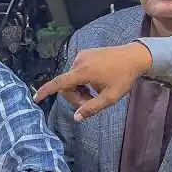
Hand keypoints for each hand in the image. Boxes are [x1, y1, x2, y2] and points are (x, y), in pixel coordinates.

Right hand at [34, 41, 152, 121]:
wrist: (136, 56)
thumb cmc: (125, 77)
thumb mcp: (111, 97)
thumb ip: (92, 108)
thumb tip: (76, 118)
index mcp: (83, 71)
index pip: (59, 83)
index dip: (46, 91)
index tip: (35, 99)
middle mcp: (79, 61)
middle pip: (67, 85)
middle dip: (75, 97)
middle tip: (90, 104)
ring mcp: (82, 56)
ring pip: (72, 79)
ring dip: (79, 89)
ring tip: (95, 94)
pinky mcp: (85, 54)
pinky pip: (77, 71)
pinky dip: (82, 81)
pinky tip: (95, 83)